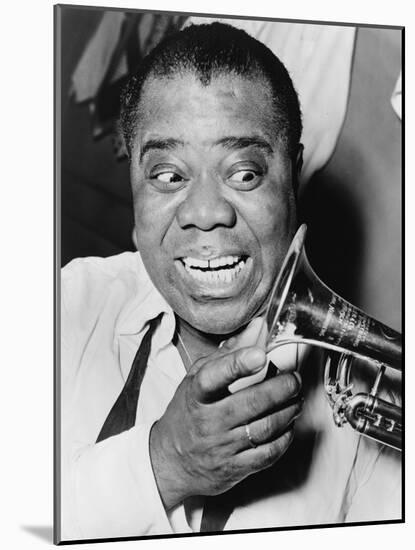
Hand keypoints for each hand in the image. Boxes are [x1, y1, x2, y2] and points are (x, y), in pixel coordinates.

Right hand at [149, 318, 301, 509]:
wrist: (170, 462)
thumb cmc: (187, 414)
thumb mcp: (194, 380)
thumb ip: (224, 356)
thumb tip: (255, 331)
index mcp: (195, 395)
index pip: (213, 377)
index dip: (237, 364)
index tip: (260, 355)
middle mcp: (207, 421)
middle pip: (251, 403)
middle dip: (281, 388)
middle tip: (294, 378)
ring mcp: (221, 447)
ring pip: (264, 427)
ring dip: (288, 411)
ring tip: (296, 399)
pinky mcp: (234, 468)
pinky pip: (267, 454)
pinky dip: (284, 438)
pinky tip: (288, 425)